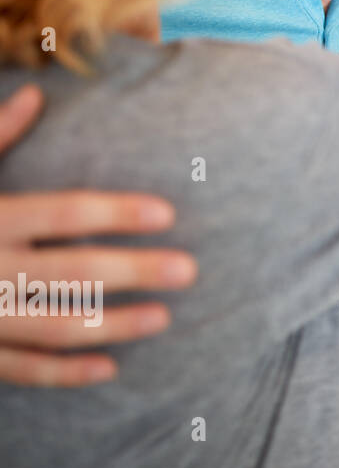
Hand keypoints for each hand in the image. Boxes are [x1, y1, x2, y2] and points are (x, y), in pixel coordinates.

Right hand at [0, 85, 195, 386]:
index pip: (64, 213)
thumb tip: (35, 94)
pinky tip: (108, 368)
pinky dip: (63, 373)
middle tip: (189, 271)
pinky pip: (20, 369)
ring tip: (163, 318)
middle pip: (75, 273)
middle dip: (135, 272)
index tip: (166, 214)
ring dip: (114, 325)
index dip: (117, 213)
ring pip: (56, 327)